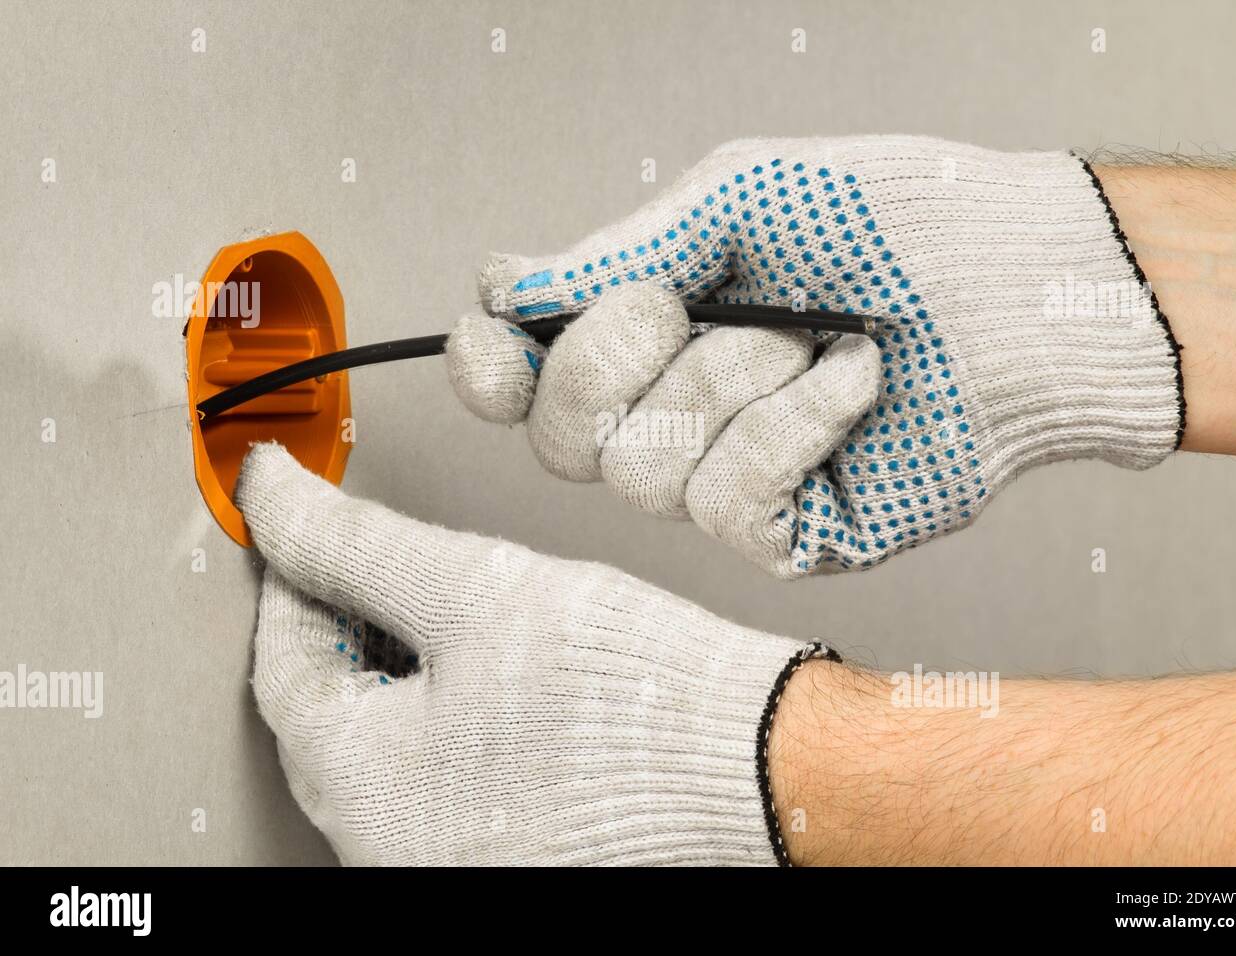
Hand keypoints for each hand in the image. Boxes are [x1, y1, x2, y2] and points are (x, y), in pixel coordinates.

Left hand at [235, 442, 831, 865]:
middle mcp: (390, 850)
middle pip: (327, 714)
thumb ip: (353, 541)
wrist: (756, 762)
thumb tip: (274, 496)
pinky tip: (483, 678)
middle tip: (372, 561)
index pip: (282, 665)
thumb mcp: (474, 587)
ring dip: (393, 674)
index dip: (292, 576)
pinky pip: (435, 784)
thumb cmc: (635, 694)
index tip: (305, 526)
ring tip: (444, 614)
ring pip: (383, 750)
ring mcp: (448, 864)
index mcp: (364, 792)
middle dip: (342, 625)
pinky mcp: (499, 861)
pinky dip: (441, 723)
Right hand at [446, 136, 1182, 576]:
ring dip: (730, 380)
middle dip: (611, 359)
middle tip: (685, 301)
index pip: (520, 383)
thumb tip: (509, 292)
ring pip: (645, 474)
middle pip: (560, 443)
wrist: (1013, 282)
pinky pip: (728, 503)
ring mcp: (728, 483)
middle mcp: (672, 418)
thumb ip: (617, 252)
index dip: (489, 366)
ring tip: (811, 334)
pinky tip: (853, 385)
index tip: (501, 326)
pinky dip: (793, 426)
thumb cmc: (890, 223)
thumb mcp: (734, 201)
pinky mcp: (790, 534)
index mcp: (646, 338)